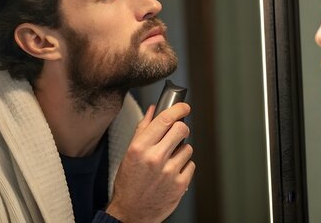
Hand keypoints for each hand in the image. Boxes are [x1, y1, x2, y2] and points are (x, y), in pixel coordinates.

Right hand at [106, 103, 194, 222]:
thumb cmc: (129, 182)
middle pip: (181, 129)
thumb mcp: (130, 153)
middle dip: (181, 129)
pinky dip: (184, 167)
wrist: (131, 212)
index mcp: (139, 148)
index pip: (165, 119)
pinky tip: (172, 172)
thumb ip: (143, 129)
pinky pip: (191, 165)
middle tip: (177, 133)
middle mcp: (154, 158)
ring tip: (169, 160)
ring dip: (181, 151)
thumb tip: (154, 109)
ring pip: (188, 148)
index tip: (184, 107)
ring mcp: (169, 172)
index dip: (178, 109)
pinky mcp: (180, 184)